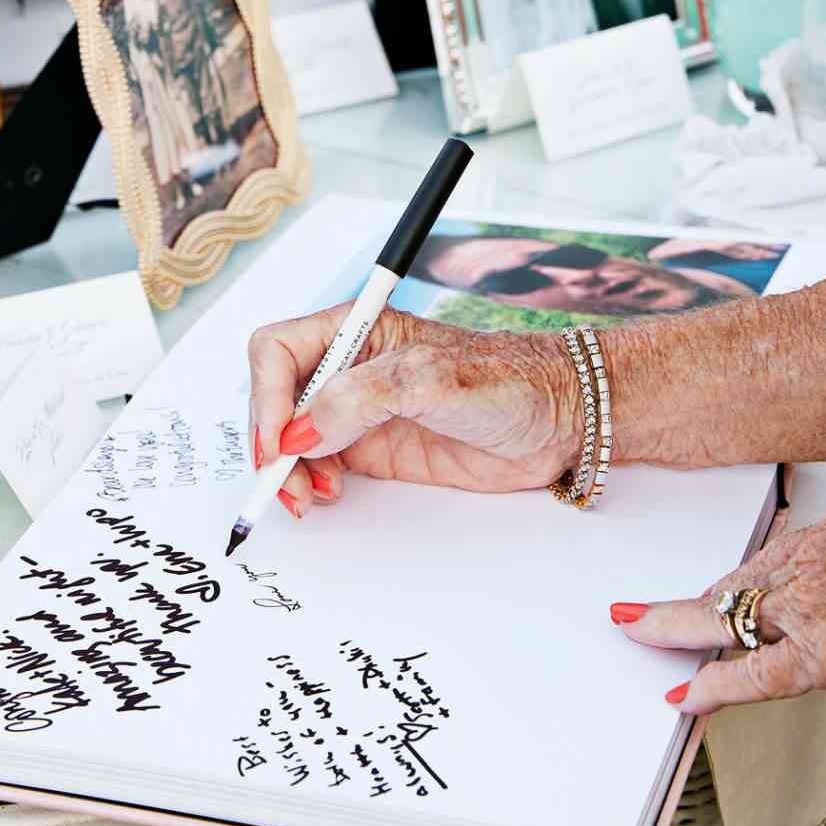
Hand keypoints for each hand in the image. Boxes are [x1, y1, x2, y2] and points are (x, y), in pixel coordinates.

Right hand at [247, 303, 579, 516]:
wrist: (560, 421)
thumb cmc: (510, 379)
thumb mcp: (433, 378)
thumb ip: (362, 397)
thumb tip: (300, 431)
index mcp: (356, 328)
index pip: (276, 350)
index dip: (265, 395)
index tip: (278, 442)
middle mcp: (349, 366)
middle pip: (274, 396)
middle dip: (271, 442)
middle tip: (288, 485)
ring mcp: (359, 410)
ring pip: (290, 436)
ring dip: (287, 470)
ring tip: (312, 496)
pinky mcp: (373, 448)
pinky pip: (318, 464)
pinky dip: (308, 483)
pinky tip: (329, 495)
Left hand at [612, 427, 825, 712]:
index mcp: (817, 543)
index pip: (759, 567)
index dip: (730, 584)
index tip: (711, 595)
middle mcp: (798, 572)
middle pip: (728, 589)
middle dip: (683, 605)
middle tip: (635, 610)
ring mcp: (798, 609)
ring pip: (721, 618)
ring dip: (674, 627)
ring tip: (633, 630)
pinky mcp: (813, 652)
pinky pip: (753, 675)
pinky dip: (715, 686)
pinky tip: (684, 695)